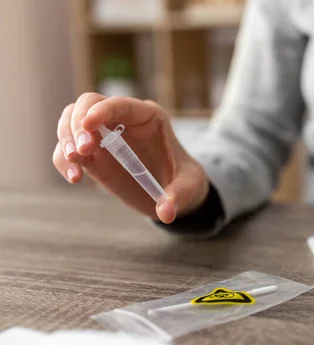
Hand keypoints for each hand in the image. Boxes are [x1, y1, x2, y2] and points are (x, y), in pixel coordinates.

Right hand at [52, 93, 209, 223]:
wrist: (174, 191)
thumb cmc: (185, 180)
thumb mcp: (189, 186)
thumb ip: (178, 196)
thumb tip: (166, 212)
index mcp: (148, 117)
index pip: (121, 104)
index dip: (103, 110)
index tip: (88, 125)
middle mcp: (122, 120)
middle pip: (87, 105)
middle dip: (79, 124)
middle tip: (83, 151)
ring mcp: (103, 135)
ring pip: (70, 122)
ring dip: (66, 140)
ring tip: (76, 164)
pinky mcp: (92, 154)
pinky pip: (68, 150)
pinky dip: (64, 160)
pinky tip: (74, 178)